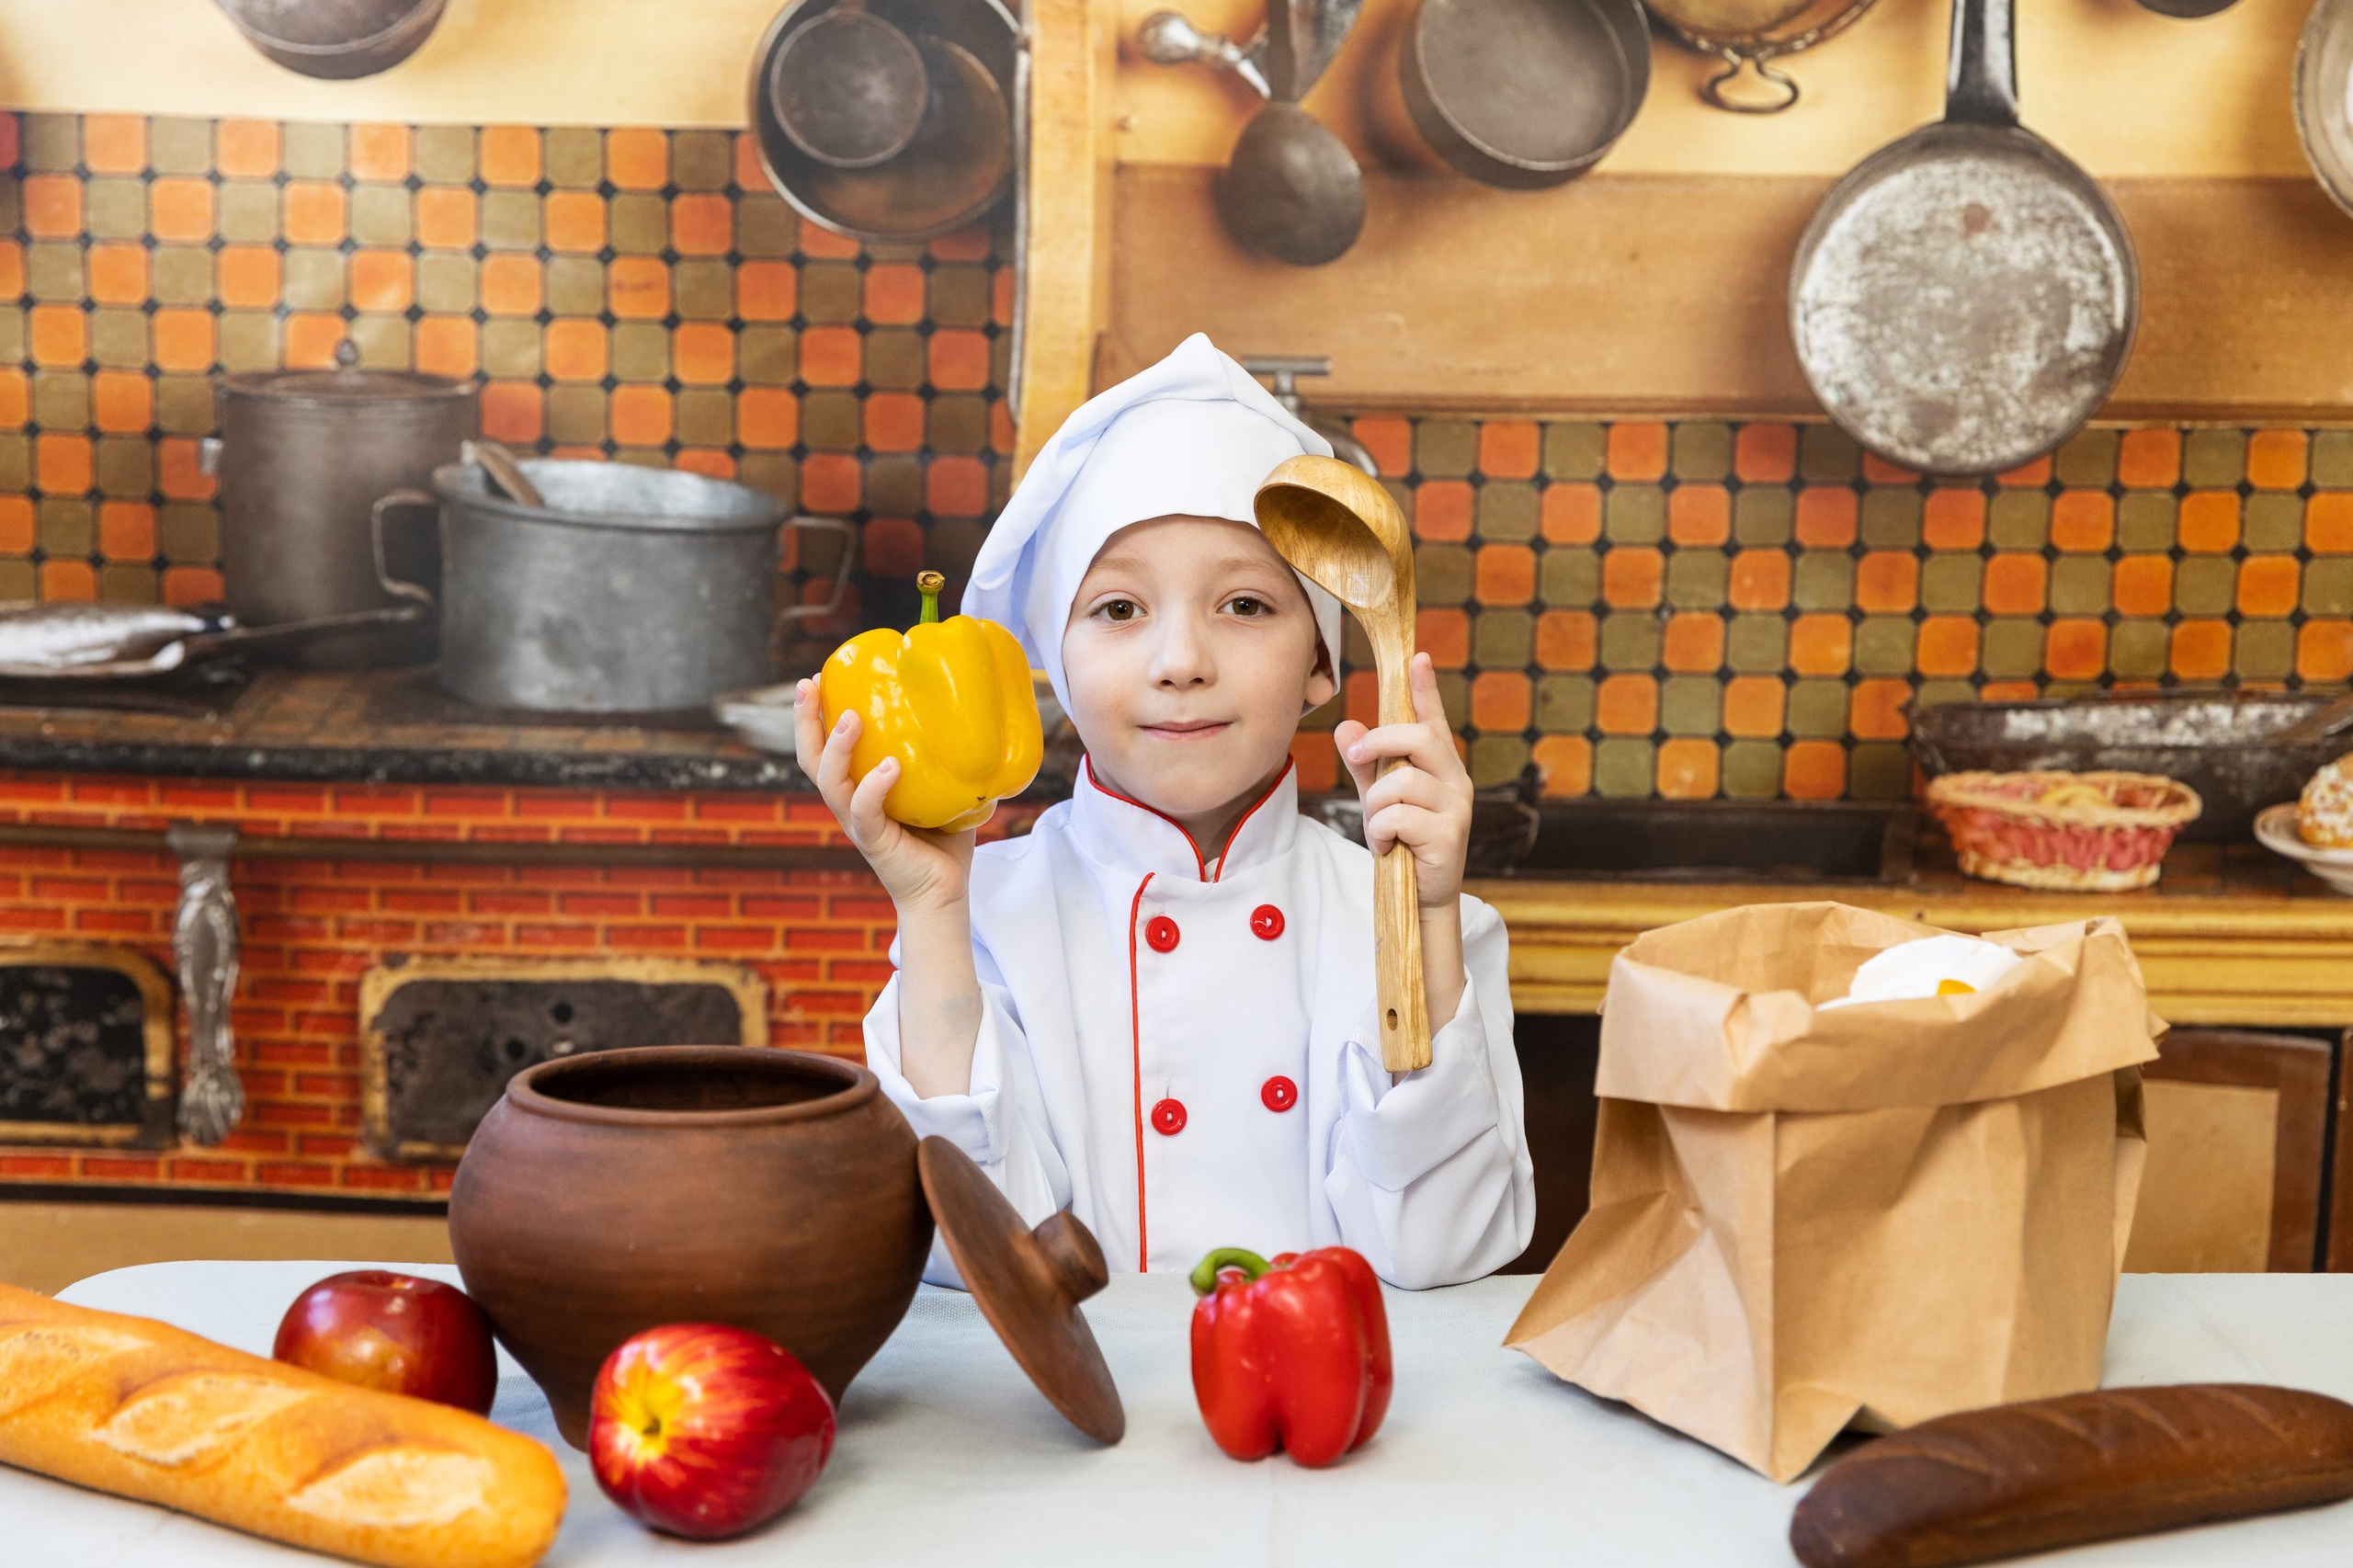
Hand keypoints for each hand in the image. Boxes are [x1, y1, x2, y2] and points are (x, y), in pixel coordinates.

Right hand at [793, 680, 974, 912]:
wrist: (943, 893)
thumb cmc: (942, 843)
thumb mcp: (942, 790)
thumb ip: (946, 759)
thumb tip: (977, 717)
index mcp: (857, 787)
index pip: (823, 747)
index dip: (813, 714)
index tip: (819, 676)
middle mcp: (849, 802)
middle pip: (810, 758)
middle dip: (804, 719)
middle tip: (810, 682)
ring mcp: (858, 823)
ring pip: (829, 781)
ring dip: (835, 747)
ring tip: (850, 717)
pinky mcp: (873, 841)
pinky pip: (864, 811)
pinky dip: (873, 786)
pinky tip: (889, 767)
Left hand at [1332, 653, 1473, 911]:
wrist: (1421, 896)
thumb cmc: (1403, 842)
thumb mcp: (1378, 799)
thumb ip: (1364, 765)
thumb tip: (1344, 727)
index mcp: (1439, 765)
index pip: (1432, 718)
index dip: (1425, 688)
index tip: (1417, 656)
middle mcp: (1454, 779)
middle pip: (1415, 738)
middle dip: (1377, 742)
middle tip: (1355, 756)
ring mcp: (1456, 806)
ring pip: (1399, 782)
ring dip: (1375, 806)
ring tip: (1379, 828)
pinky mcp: (1449, 834)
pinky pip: (1398, 816)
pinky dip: (1381, 832)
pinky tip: (1389, 847)